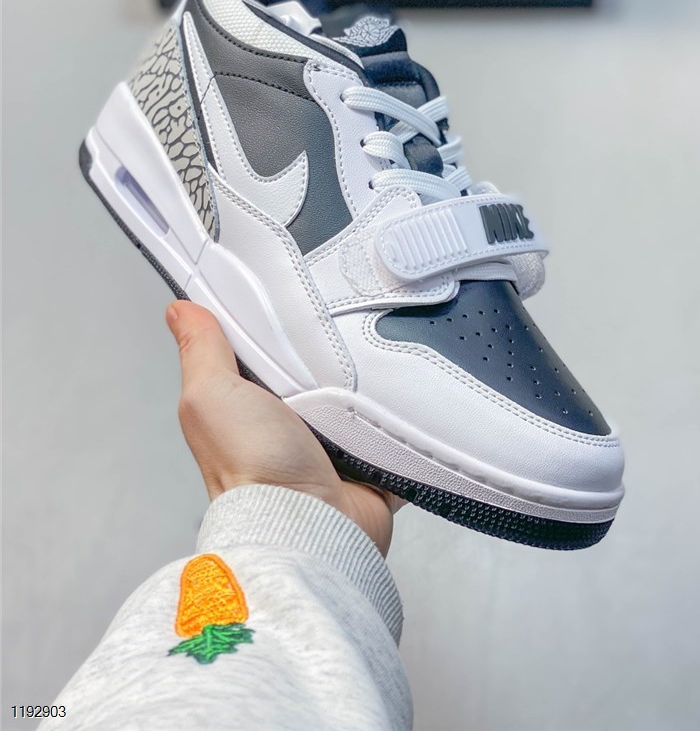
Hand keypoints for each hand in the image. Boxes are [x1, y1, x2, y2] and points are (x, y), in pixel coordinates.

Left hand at [166, 301, 397, 555]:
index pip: (266, 346)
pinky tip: (407, 385)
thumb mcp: (213, 395)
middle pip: (318, 364)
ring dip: (371, 375)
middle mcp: (289, 423)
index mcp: (250, 404)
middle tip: (348, 315)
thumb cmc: (253, 470)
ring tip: (380, 345)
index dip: (278, 317)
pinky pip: (395, 424)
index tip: (296, 285)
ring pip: (359, 390)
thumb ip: (201, 351)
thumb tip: (179, 310)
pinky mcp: (370, 460)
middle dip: (333, 344)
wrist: (310, 527)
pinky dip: (400, 411)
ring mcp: (332, 443)